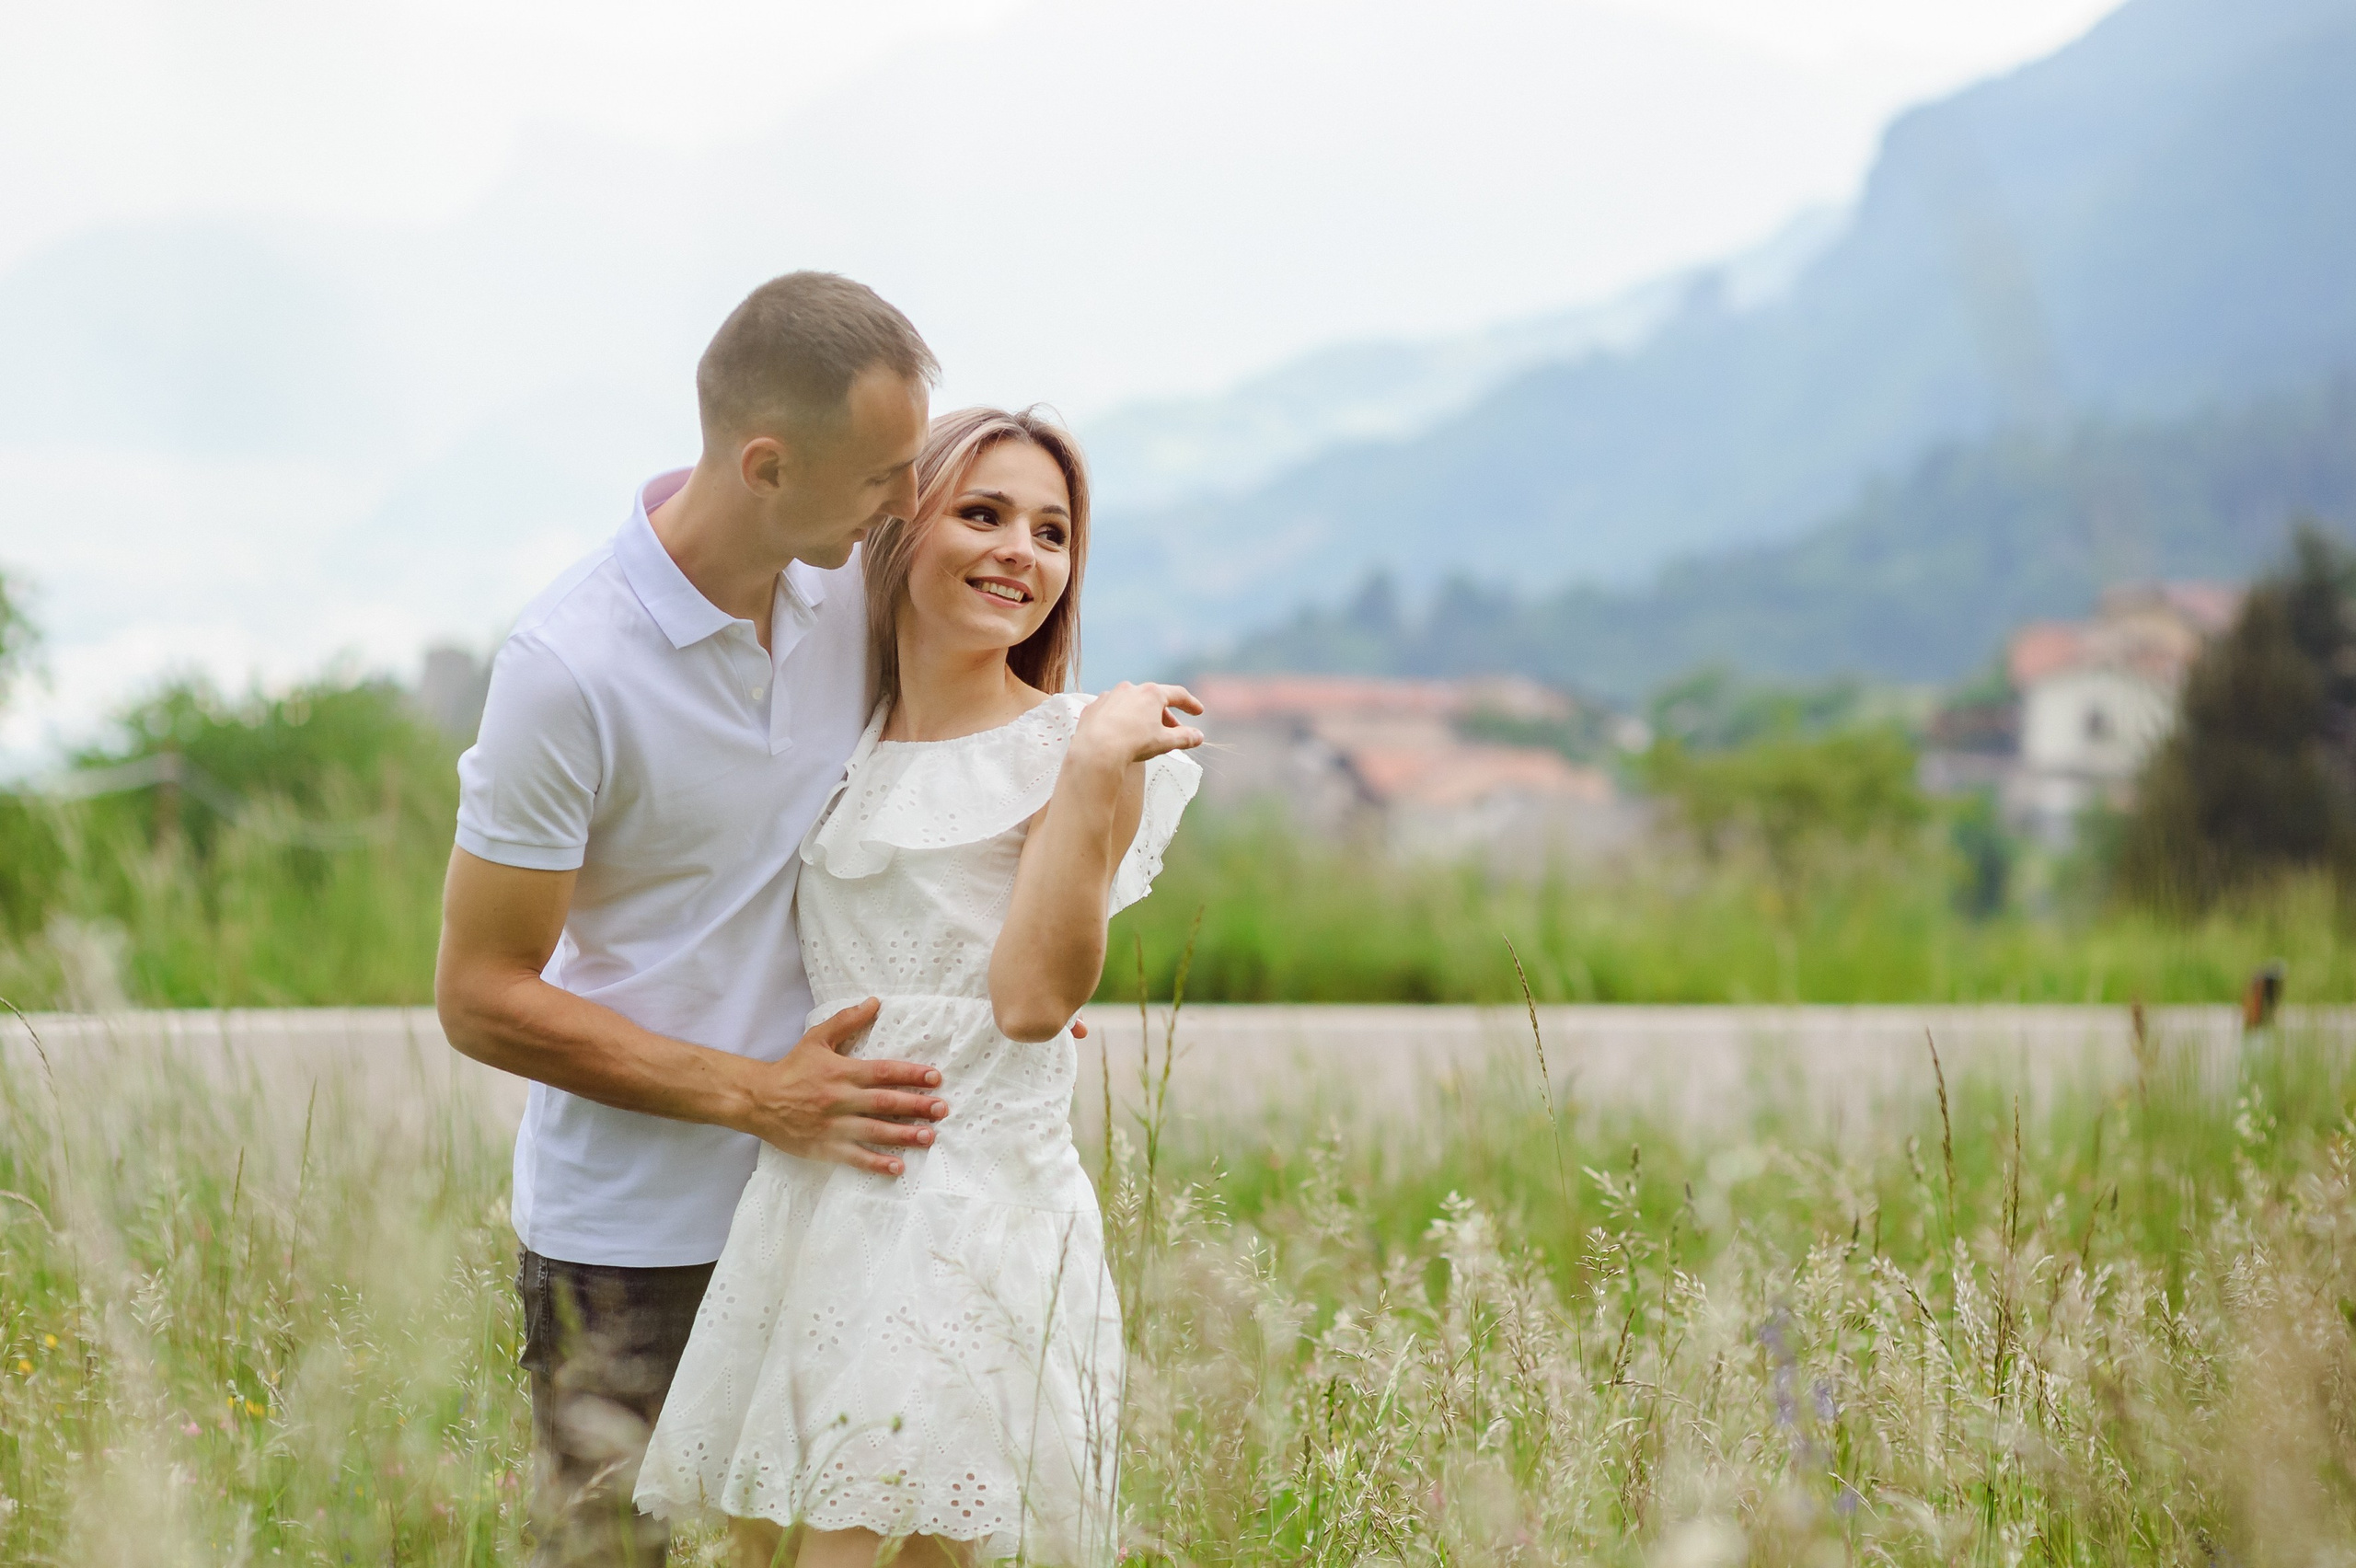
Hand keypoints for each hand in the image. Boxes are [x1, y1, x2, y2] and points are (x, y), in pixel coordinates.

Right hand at [735, 998, 947, 1175]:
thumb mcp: (816, 1039)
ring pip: (875, 1131)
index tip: (935, 1078)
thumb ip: (846, 1021)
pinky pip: (855, 1157)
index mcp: (841, 1072)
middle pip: (884, 1102)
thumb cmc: (792, 1068)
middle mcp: (840, 1099)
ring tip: (929, 1137)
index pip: (882, 1072)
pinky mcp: (825, 1147)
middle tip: (942, 1109)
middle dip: (915, 1106)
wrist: (758, 1100)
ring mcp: (833, 1126)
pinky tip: (898, 1167)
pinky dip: (877, 1163)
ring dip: (903, 1135)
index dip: (910, 1074)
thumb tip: (875, 1002)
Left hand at [1072, 682, 1205, 767]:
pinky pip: (1111, 711)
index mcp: (1151, 693)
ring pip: (1131, 703)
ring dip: (1141, 715)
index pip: (1178, 694)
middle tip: (1172, 730)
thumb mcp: (1164, 742)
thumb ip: (1184, 738)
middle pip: (1154, 699)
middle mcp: (1130, 689)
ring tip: (1145, 732)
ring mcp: (1109, 696)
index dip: (1190, 704)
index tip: (1197, 712)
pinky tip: (1120, 733)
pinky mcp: (1093, 707)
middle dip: (1164, 715)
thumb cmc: (1134, 743)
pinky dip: (1119, 719)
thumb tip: (1198, 737)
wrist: (1096, 751)